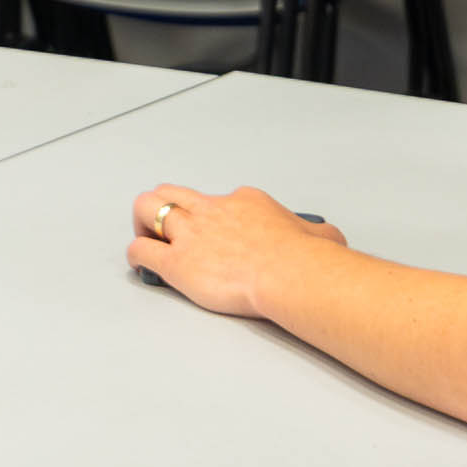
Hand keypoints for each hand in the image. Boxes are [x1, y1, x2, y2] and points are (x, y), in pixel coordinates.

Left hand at [125, 185, 346, 317]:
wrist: (291, 273)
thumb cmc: (306, 259)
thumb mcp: (321, 236)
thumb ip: (319, 235)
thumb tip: (329, 240)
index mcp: (243, 202)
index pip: (215, 200)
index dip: (210, 217)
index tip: (215, 235)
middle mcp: (212, 211)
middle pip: (171, 193)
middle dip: (162, 207)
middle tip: (164, 229)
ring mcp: (191, 234)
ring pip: (148, 209)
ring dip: (142, 224)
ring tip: (148, 241)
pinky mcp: (178, 262)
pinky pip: (142, 250)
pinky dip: (137, 256)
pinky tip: (143, 265)